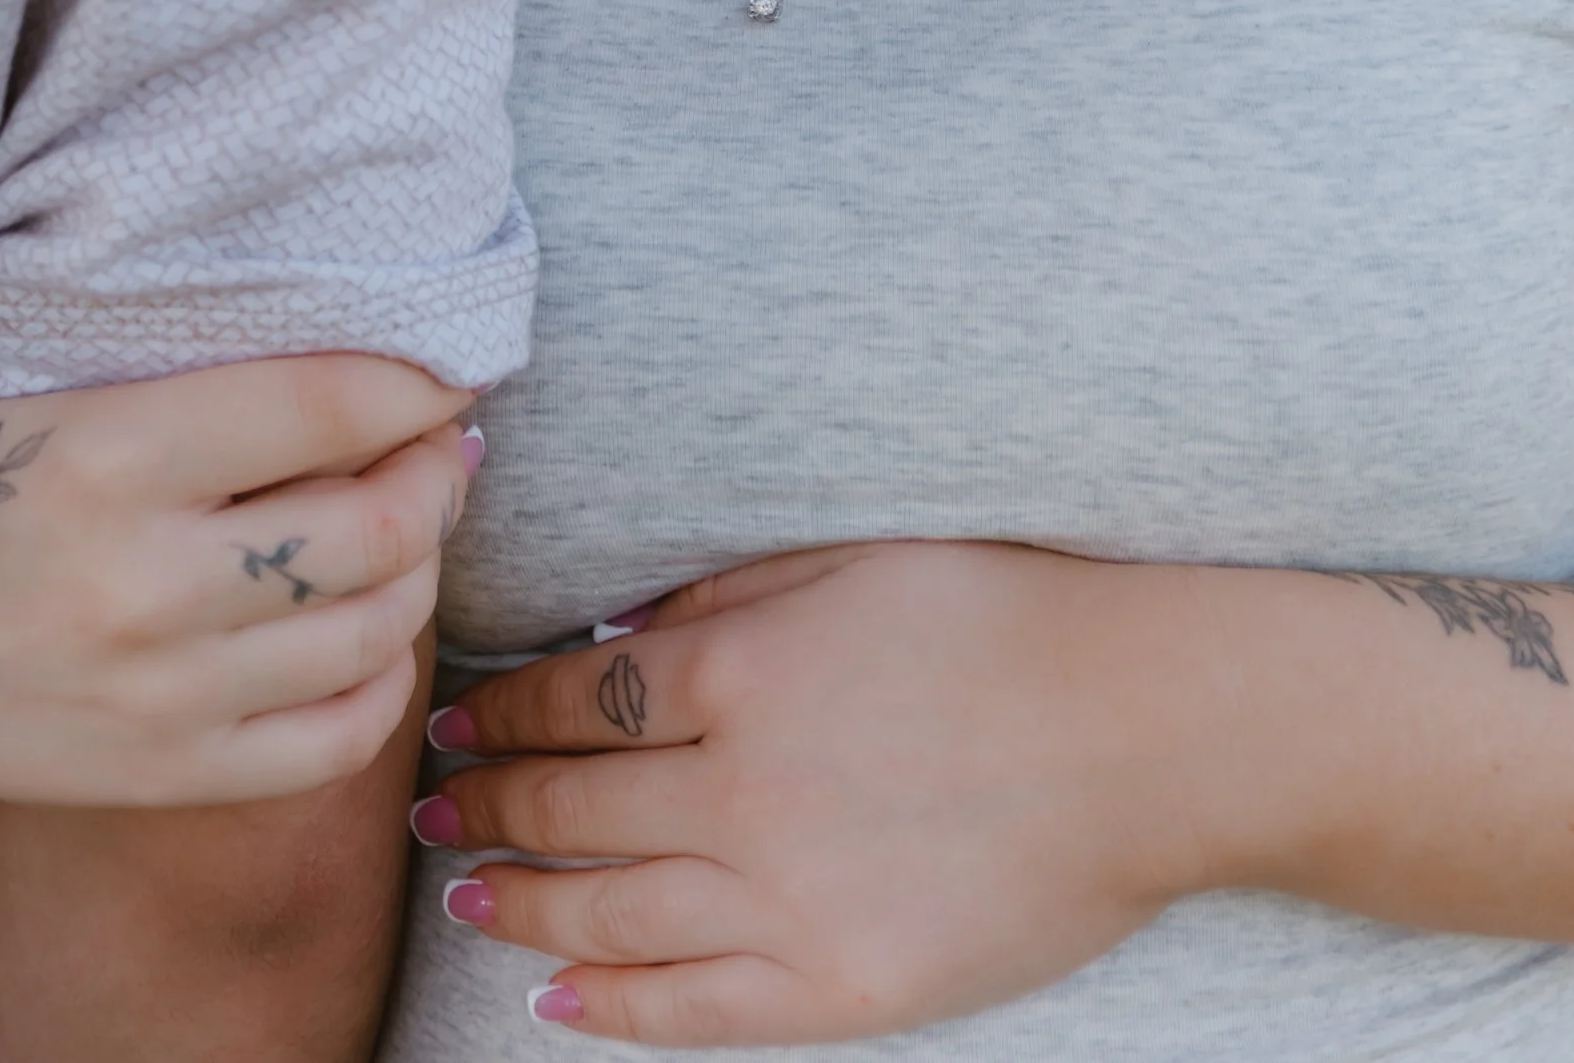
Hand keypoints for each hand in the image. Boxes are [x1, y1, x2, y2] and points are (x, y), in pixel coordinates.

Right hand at [0, 352, 477, 844]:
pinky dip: (386, 681)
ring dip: (424, 569)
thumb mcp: (12, 365)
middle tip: (445, 445)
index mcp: (110, 452)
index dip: (416, 383)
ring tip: (418, 524)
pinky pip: (334, 740)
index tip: (445, 369)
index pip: (326, 406)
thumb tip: (299, 265)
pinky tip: (379, 630)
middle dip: (438, 475)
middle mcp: (145, 579)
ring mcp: (161, 691)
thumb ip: (143, 323)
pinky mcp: (167, 772)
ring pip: (370, 631)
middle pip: (374, 527)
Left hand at [420, 540, 1216, 1043]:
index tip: (457, 722)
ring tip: (464, 889)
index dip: (503, 715)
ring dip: (519, 902)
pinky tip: (557, 992)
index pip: (575, 701)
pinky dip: (614, 1005)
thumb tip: (609, 640)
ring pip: (609, 914)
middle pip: (572, 810)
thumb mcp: (840, 564)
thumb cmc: (996, 622)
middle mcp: (743, 793)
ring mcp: (790, 903)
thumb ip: (714, 604)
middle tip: (430, 803)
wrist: (1143, 735)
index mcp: (736, 675)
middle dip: (485, 806)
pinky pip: (698, 1009)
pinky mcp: (844, 989)